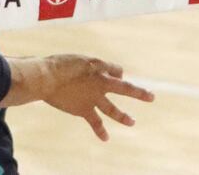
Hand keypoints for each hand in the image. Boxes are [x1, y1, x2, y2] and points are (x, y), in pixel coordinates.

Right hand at [31, 53, 153, 139]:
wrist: (47, 78)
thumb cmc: (58, 65)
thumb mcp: (78, 59)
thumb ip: (88, 67)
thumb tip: (90, 74)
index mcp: (100, 66)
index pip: (116, 71)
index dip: (115, 73)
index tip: (112, 76)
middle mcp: (101, 82)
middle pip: (125, 88)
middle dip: (139, 93)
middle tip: (152, 97)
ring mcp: (94, 97)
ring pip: (113, 109)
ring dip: (123, 117)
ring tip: (132, 122)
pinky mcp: (84, 109)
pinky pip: (95, 122)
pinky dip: (100, 131)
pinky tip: (106, 138)